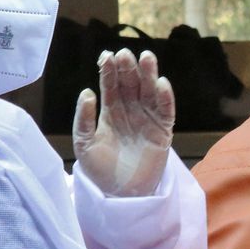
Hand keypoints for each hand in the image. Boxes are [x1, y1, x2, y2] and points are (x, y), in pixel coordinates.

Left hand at [73, 49, 175, 197]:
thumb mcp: (84, 144)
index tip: (106, 56)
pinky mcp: (162, 131)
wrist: (120, 194)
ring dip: (149, 75)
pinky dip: (165, 97)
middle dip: (128, 69)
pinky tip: (161, 84)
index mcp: (111, 112)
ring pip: (149, 92)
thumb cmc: (100, 170)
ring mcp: (148, 120)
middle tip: (125, 54)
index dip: (109, 72)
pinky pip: (166, 111)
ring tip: (146, 58)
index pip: (111, 86)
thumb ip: (83, 119)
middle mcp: (130, 112)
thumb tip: (87, 92)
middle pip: (131, 84)